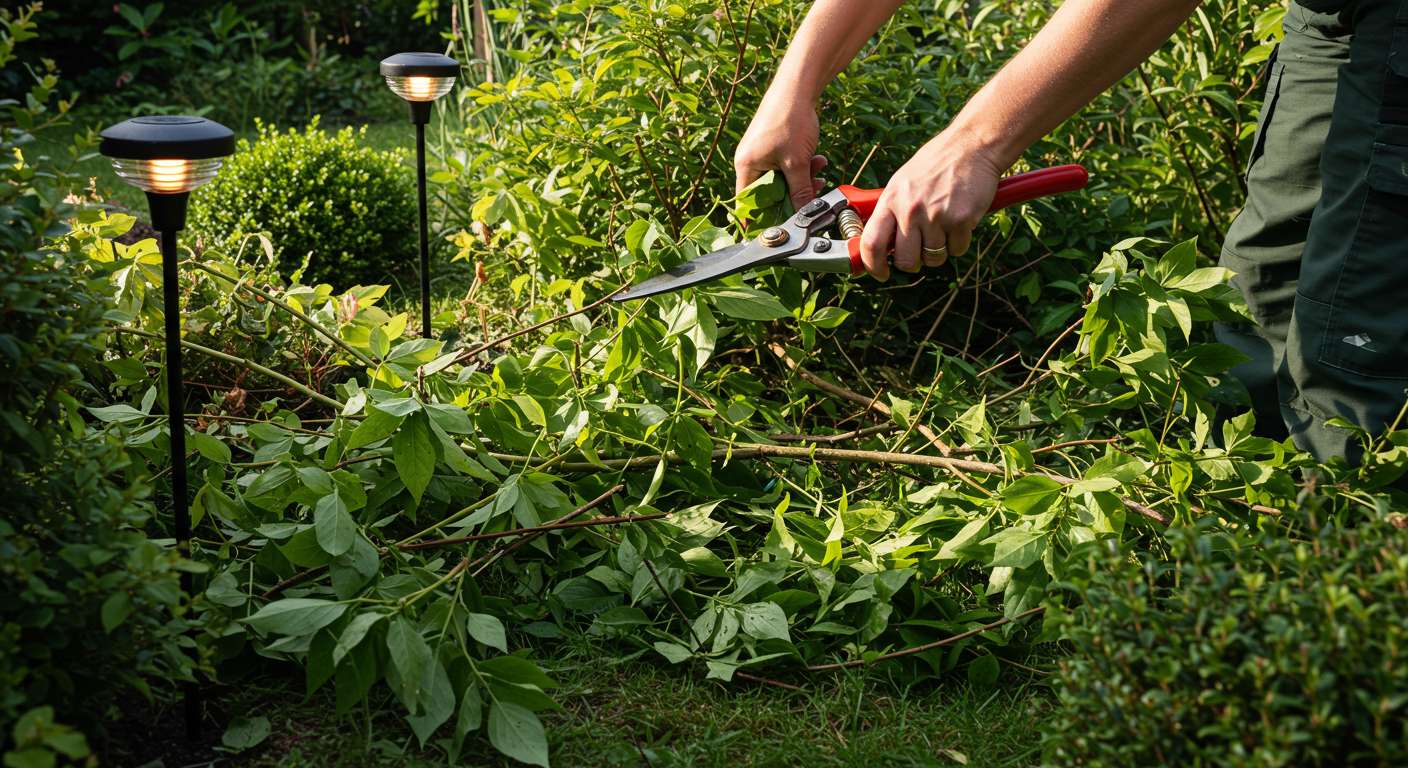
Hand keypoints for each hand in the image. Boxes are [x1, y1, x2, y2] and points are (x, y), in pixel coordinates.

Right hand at [733, 91, 828, 210]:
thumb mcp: (797, 163)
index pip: (748, 204)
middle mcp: (750, 161)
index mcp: (746, 167)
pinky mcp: (775, 146)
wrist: (798, 87)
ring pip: (783, 180)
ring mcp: (763, 153)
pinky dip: (804, 167)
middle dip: (793, 195)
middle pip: (769, 193)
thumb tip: (803, 216)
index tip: (777, 229)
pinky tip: (819, 161)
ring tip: (820, 170)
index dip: (761, 219)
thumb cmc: (790, 120)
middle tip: (813, 195)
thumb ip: (800, 192)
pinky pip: (788, 166)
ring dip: (803, 180)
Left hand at [859, 130, 1002, 280]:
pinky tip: (960, 220)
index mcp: (891, 199)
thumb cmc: (936, 164)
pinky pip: (957, 249)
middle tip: (920, 251)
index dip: (872, 265)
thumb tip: (880, 244)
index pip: (871, 243)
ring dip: (939, 250)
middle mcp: (910, 210)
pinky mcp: (960, 220)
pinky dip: (959, 242)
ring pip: (933, 258)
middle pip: (905, 260)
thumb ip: (891, 211)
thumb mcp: (902, 182)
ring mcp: (936, 216)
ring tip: (944, 226)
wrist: (971, 146)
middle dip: (913, 262)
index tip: (880, 273)